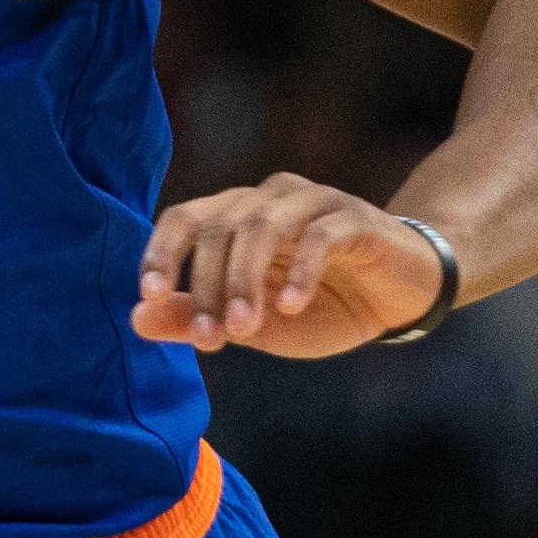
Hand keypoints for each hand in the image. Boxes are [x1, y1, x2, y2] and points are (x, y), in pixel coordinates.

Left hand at [133, 174, 444, 357]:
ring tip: (244, 328)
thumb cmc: (322, 306)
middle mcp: (269, 198)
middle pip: (220, 228)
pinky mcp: (354, 218)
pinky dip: (299, 270)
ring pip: (261, 226)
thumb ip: (197, 319)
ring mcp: (313, 202)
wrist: (401, 296)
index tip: (151, 296)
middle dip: (208, 287)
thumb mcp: (254, 324)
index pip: (185, 219)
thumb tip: (137, 319)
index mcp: (237, 216)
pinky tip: (292, 305)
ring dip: (244, 281)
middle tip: (210, 339)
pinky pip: (318, 235)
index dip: (162, 253)